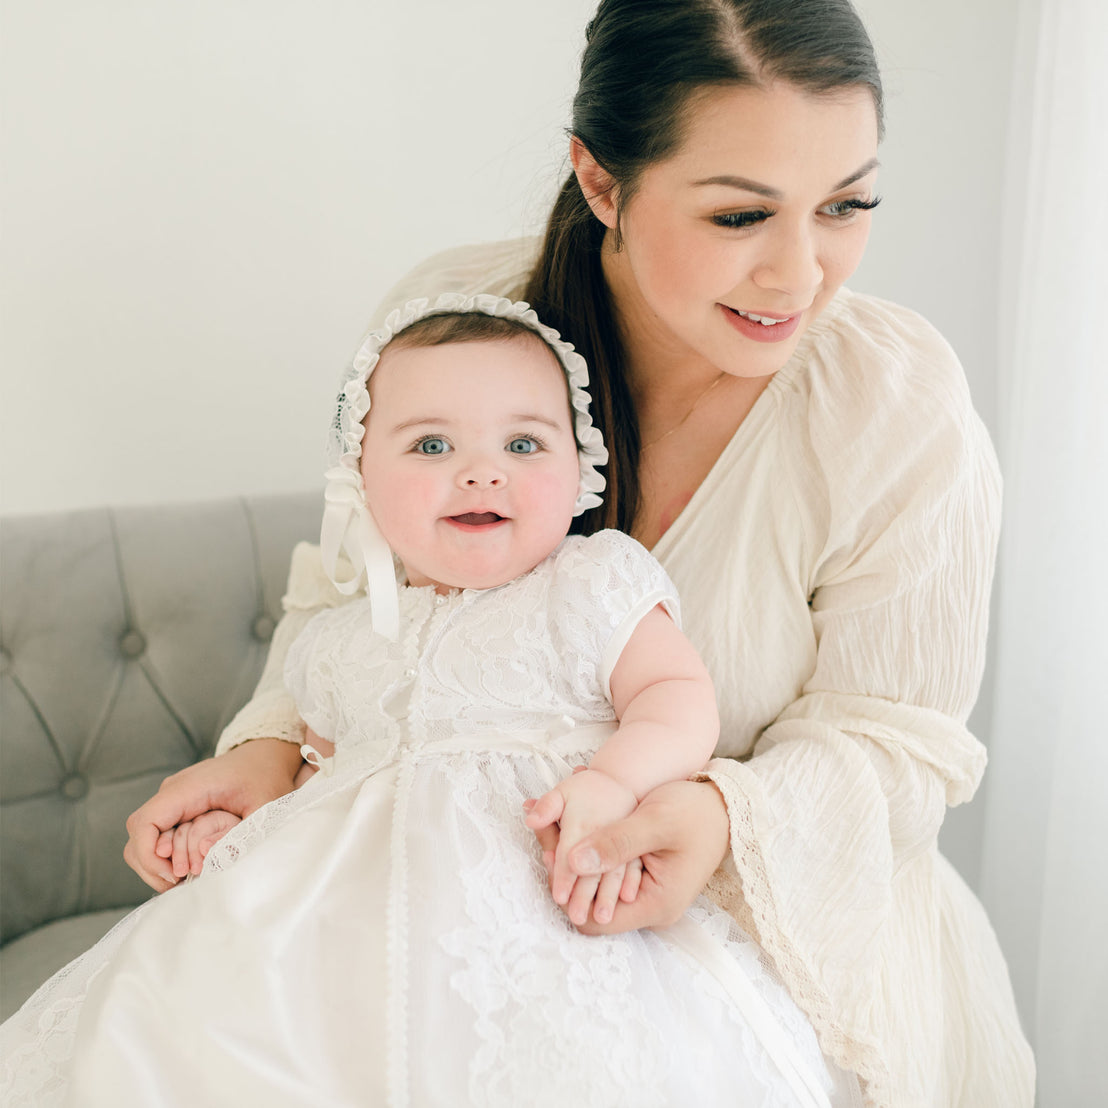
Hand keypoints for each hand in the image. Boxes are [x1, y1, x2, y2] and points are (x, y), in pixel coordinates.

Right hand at [124, 739, 302, 890]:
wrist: (265, 755)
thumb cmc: (265, 777)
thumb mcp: (264, 805)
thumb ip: (241, 832)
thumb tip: (209, 857)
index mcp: (188, 787)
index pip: (145, 823)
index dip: (150, 856)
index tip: (176, 875)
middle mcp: (172, 792)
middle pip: (137, 837)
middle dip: (153, 867)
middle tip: (182, 884)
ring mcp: (172, 800)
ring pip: (143, 840)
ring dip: (158, 865)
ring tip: (187, 880)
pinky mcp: (177, 808)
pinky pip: (158, 836)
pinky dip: (166, 858)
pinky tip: (189, 868)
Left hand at [531, 778, 729, 933]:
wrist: (724, 804)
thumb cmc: (695, 811)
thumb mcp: (655, 821)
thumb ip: (615, 843)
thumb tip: (572, 862)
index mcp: (655, 905)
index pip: (592, 920)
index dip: (567, 890)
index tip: (549, 853)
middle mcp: (651, 909)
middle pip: (591, 903)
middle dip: (565, 871)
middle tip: (544, 832)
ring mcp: (647, 895)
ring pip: (596, 887)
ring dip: (574, 860)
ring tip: (551, 826)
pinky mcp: (643, 879)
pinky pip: (607, 875)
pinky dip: (589, 854)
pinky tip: (572, 828)